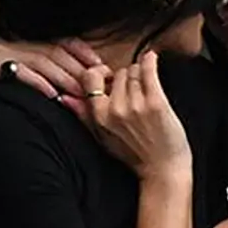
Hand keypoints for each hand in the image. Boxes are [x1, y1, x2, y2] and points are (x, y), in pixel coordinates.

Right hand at [0, 37, 100, 97]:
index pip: (58, 43)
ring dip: (64, 77)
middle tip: (97, 83)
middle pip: (53, 52)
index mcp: (19, 48)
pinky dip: (38, 83)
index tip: (102, 65)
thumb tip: (70, 89)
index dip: (83, 52)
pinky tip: (52, 94)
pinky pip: (17, 72)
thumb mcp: (13, 78)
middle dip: (79, 68)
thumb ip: (39, 78)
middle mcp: (10, 46)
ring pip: (40, 61)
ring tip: (79, 92)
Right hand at [72, 51, 191, 179]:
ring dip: (142, 75)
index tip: (112, 77)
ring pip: (135, 71)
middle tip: (137, 92)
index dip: (102, 74)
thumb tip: (64, 97)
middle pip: (119, 73)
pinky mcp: (156, 104)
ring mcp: (135, 106)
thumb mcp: (102, 137)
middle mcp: (114, 110)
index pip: (91, 78)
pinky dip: (151, 62)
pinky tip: (152, 58)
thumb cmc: (135, 155)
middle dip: (128, 78)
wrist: (163, 169)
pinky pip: (149, 72)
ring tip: (147, 91)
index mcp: (99, 116)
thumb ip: (84, 116)